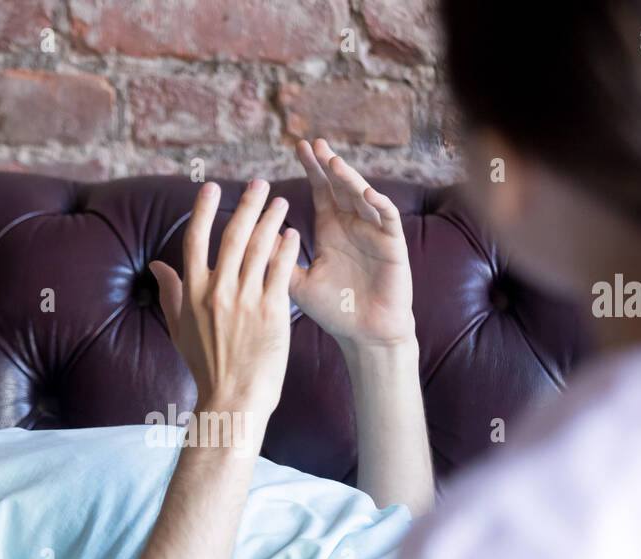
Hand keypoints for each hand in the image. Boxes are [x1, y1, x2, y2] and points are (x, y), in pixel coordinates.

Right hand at [148, 179, 300, 418]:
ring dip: (271, 220)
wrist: (234, 399)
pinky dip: (287, 249)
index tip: (211, 187)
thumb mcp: (179, 330)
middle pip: (232, 236)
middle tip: (259, 184)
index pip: (195, 240)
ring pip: (259, 248)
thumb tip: (157, 266)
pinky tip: (294, 234)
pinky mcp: (271, 311)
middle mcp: (217, 292)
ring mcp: (245, 300)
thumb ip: (169, 294)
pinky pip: (280, 270)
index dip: (203, 210)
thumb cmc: (207, 367)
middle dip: (247, 205)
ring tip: (281, 203)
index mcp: (193, 293)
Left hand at [291, 138, 415, 349]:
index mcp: (331, 229)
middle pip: (341, 186)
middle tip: (314, 143)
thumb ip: (277, 260)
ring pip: (363, 196)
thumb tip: (247, 238)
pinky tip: (365, 192)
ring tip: (334, 161)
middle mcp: (353, 225)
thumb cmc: (333, 310)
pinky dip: (378, 203)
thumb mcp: (297, 283)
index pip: (321, 191)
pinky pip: (388, 218)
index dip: (312, 169)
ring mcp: (374, 232)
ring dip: (350, 178)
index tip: (297, 147)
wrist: (364, 335)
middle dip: (328, 164)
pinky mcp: (393, 245)